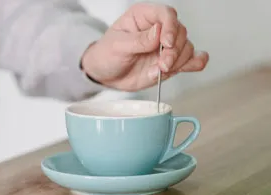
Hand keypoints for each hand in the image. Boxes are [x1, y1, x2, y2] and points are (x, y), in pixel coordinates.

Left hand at [81, 3, 208, 90]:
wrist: (106, 74)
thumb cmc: (107, 55)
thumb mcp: (117, 46)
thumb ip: (137, 40)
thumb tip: (157, 32)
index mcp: (144, 17)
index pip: (166, 14)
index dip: (170, 27)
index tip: (166, 43)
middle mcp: (159, 30)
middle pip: (180, 32)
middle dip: (174, 51)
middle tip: (162, 64)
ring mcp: (166, 47)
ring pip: (187, 48)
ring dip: (179, 61)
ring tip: (160, 71)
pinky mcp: (171, 62)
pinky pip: (191, 60)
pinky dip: (194, 64)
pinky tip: (188, 67)